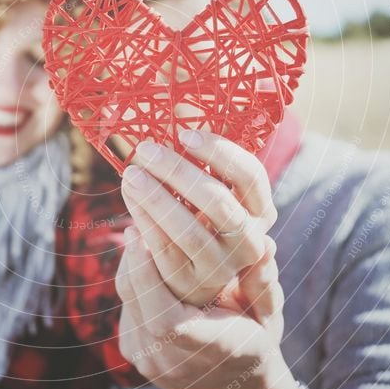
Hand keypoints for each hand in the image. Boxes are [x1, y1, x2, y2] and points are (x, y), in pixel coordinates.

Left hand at [115, 226, 297, 388]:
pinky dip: (133, 279)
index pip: (165, 320)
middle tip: (139, 220)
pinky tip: (141, 256)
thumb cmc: (256, 344)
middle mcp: (171, 361)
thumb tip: (266, 244)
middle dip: (135, 258)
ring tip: (140, 231)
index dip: (148, 276)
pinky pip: (126, 308)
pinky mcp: (133, 352)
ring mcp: (148, 361)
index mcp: (209, 351)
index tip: (145, 235)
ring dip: (132, 264)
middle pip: (136, 302)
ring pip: (127, 301)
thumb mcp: (269, 315)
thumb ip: (263, 283)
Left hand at [120, 129, 277, 307]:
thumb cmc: (197, 216)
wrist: (189, 274)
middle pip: (217, 201)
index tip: (184, 134)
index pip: (250, 176)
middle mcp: (248, 239)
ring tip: (130, 173)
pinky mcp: (191, 282)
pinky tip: (129, 197)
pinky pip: (164, 248)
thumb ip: (200, 158)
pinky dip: (144, 221)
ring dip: (156, 198)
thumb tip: (179, 107)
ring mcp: (221, 265)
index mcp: (259, 210)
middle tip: (146, 149)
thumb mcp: (207, 191)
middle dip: (179, 172)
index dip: (219, 152)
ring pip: (188, 230)